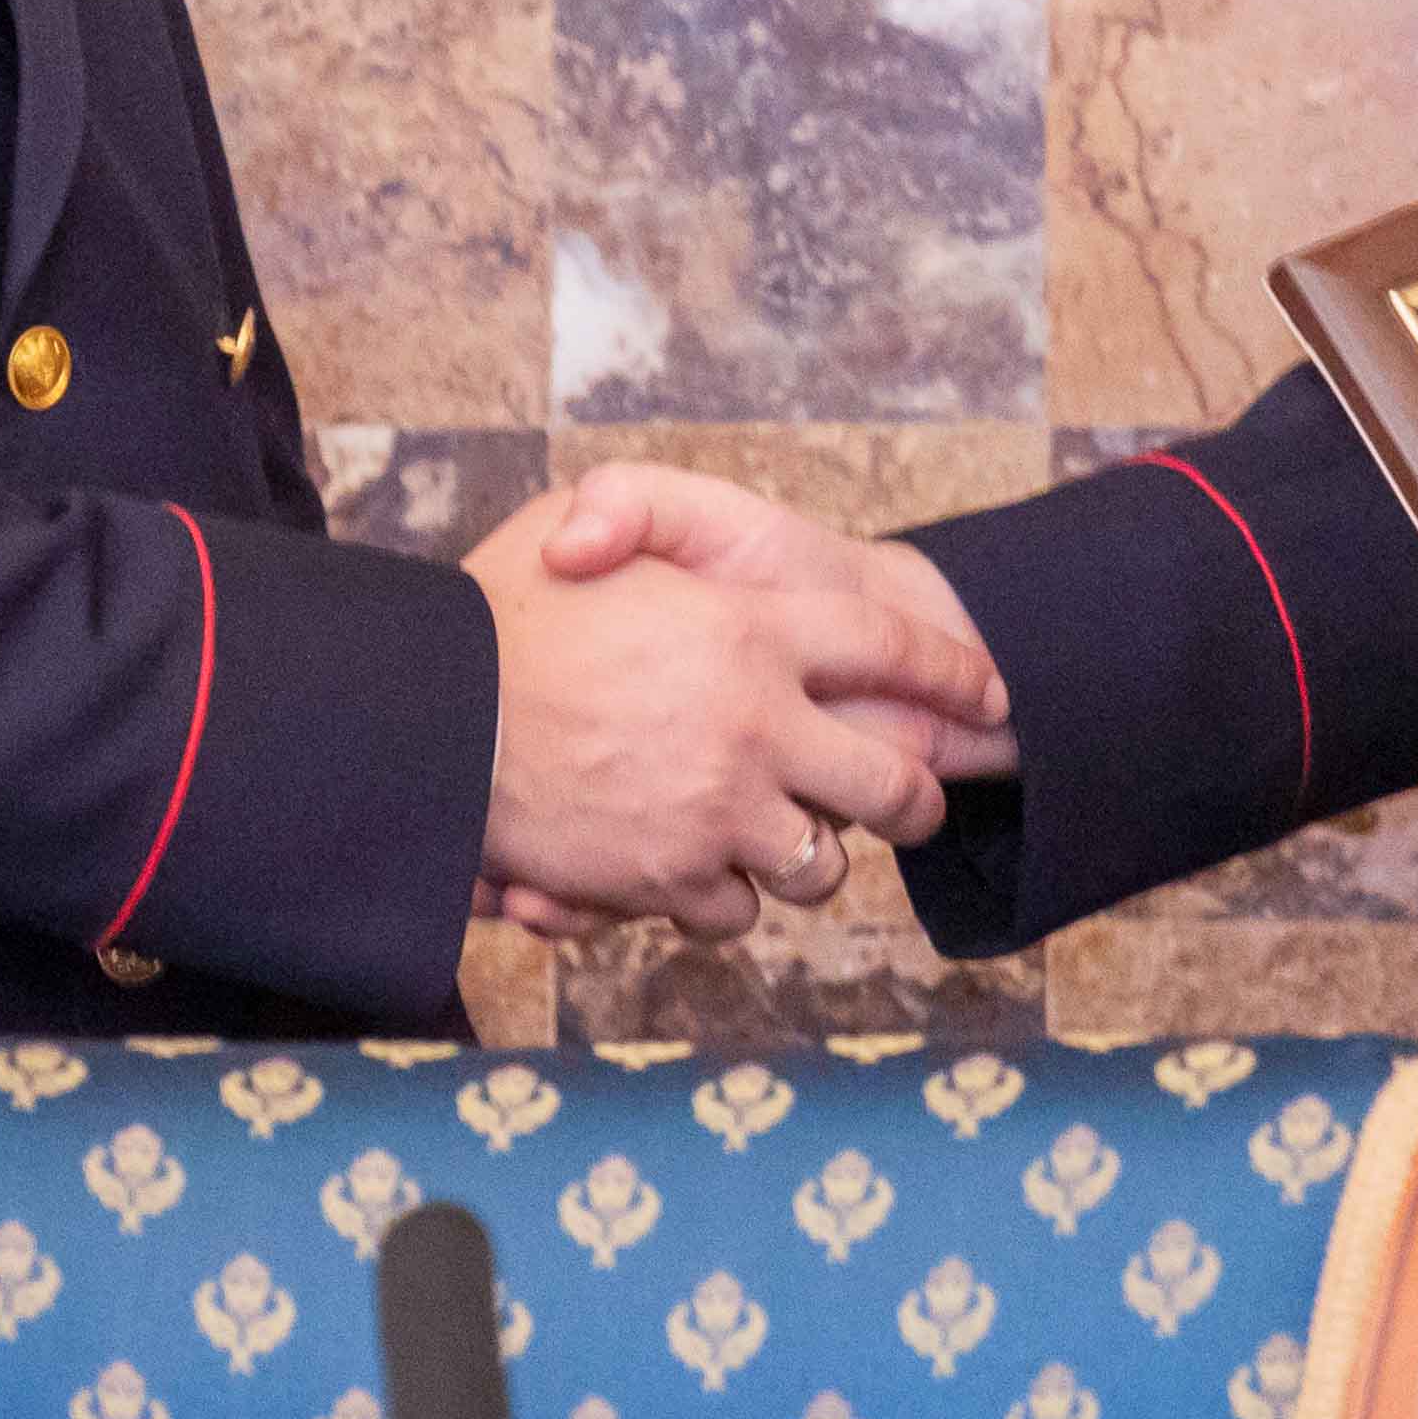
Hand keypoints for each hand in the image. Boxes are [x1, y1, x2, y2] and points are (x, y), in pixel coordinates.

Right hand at [462, 483, 1009, 946]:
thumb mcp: (563, 514)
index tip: (990, 689)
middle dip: (911, 799)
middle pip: (889, 786)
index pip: (888, 644)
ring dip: (809, 856)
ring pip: (817, 865)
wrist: (427, 727)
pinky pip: (734, 910)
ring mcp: (717, 811)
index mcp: (745, 627)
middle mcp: (751, 724)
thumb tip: (695, 546)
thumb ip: (635, 507)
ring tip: (784, 834)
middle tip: (909, 799)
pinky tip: (694, 865)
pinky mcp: (670, 880)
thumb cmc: (492, 615)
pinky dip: (723, 898)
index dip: (947, 669)